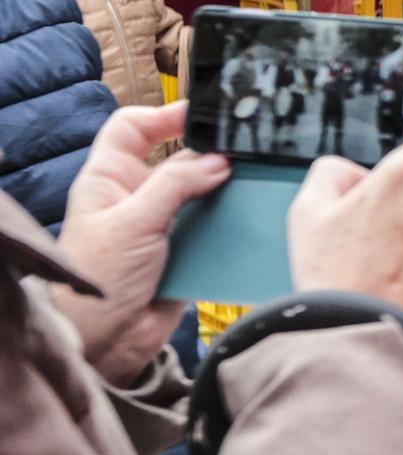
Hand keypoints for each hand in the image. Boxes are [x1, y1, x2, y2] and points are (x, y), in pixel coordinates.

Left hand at [49, 101, 232, 386]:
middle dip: (210, 155)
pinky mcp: (185, 250)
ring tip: (252, 184)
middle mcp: (136, 196)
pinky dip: (232, 223)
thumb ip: (175, 186)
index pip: (133, 128)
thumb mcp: (133, 222)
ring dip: (225, 191)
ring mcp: (162, 223)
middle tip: (243, 151)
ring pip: (202, 192)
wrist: (106, 340)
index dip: (165, 116)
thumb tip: (217, 160)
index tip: (203, 114)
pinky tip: (249, 218)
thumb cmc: (98, 278)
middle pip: (178, 158)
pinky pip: (215, 227)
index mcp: (110, 179)